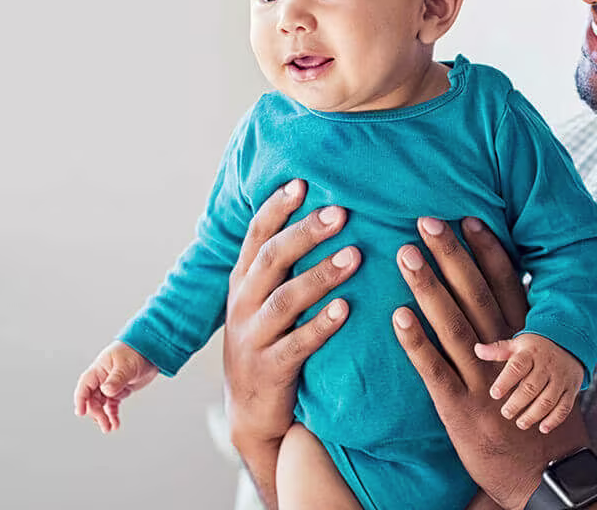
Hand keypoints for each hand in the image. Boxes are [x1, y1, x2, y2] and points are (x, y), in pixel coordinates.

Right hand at [73, 341, 158, 432]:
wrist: (152, 349)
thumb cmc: (136, 351)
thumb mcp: (126, 366)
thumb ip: (116, 379)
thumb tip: (106, 391)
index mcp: (99, 369)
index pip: (85, 385)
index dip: (80, 399)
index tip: (81, 412)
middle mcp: (102, 378)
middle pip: (92, 399)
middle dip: (96, 413)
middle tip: (104, 424)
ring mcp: (111, 385)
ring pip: (101, 404)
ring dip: (103, 416)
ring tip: (108, 428)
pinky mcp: (120, 390)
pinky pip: (112, 405)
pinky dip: (112, 414)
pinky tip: (115, 423)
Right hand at [223, 179, 358, 453]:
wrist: (250, 412)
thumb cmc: (269, 343)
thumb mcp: (264, 301)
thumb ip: (282, 265)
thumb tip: (321, 213)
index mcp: (242, 281)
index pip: (256, 235)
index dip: (277, 208)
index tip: (303, 182)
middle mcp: (243, 304)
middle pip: (271, 260)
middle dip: (305, 233)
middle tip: (340, 213)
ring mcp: (253, 338)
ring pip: (285, 300)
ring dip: (320, 276)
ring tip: (354, 256)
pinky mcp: (269, 370)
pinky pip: (296, 345)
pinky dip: (320, 325)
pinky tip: (345, 309)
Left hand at [393, 216, 589, 509]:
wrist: (543, 476)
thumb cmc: (538, 418)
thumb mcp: (542, 372)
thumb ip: (523, 334)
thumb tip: (509, 292)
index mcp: (525, 343)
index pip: (507, 286)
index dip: (487, 251)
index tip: (468, 217)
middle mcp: (505, 357)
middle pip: (477, 296)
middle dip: (452, 256)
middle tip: (427, 220)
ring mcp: (482, 382)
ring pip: (453, 326)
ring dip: (429, 288)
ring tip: (406, 254)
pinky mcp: (459, 409)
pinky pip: (434, 370)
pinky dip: (417, 342)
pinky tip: (397, 315)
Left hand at [476, 334, 584, 433]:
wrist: (570, 343)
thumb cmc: (536, 348)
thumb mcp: (518, 344)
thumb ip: (498, 350)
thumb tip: (476, 350)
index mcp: (531, 354)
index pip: (517, 367)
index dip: (505, 381)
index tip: (494, 394)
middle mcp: (547, 366)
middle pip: (532, 387)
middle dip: (518, 402)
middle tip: (506, 413)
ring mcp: (561, 379)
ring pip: (548, 399)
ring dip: (534, 414)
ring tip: (520, 423)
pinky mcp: (571, 389)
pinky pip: (565, 406)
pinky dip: (554, 419)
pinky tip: (543, 428)